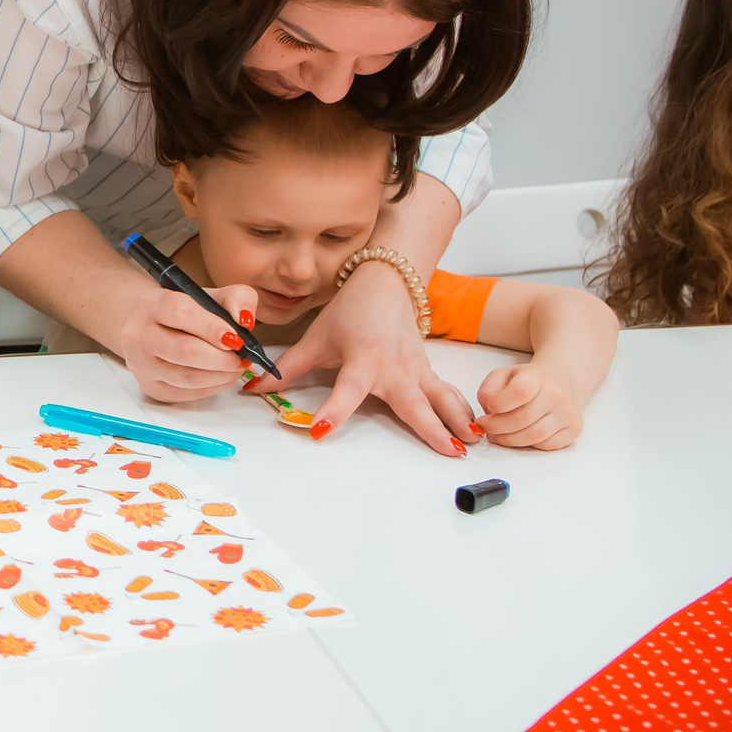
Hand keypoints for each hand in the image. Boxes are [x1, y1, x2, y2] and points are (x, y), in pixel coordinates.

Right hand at [113, 285, 262, 404]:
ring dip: (221, 376)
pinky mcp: (150, 387)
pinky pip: (187, 394)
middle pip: (184, 351)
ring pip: (187, 378)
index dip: (211, 327)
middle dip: (222, 358)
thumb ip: (236, 298)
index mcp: (152, 304)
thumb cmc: (182, 312)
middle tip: (242, 357)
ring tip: (236, 366)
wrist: (148, 326)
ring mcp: (142, 364)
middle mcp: (139, 334)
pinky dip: (212, 387)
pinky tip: (222, 376)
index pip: (181, 314)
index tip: (235, 338)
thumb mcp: (210, 295)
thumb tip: (245, 320)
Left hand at [250, 260, 477, 454]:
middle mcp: (394, 367)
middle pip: (412, 401)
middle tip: (447, 449)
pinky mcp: (427, 370)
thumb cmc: (351, 310)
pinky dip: (461, 410)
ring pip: (440, 398)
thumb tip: (255, 386)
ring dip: (456, 420)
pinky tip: (475, 430)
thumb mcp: (316, 338)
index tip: (320, 432)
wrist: (386, 282)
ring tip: (470, 444)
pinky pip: (446, 392)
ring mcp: (416, 369)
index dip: (332, 411)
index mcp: (363, 358)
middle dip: (430, 426)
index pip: (346, 390)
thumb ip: (288, 368)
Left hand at [475, 362, 581, 449]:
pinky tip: (519, 436)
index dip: (498, 404)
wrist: (563, 379)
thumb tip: (488, 413)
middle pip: (521, 420)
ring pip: (533, 437)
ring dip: (508, 440)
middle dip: (495, 428)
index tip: (489, 407)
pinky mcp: (574, 430)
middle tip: (485, 428)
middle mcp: (557, 395)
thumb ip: (488, 390)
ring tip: (497, 434)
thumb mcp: (503, 374)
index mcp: (537, 377)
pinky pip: (546, 445)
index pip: (519, 392)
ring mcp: (568, 414)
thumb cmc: (528, 380)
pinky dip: (527, 444)